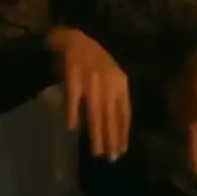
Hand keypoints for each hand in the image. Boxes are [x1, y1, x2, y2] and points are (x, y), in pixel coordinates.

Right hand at [47, 26, 130, 159]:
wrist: (75, 38)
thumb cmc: (95, 61)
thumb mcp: (111, 77)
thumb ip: (115, 99)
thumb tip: (119, 127)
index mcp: (120, 82)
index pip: (124, 112)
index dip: (123, 132)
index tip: (122, 150)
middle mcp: (108, 80)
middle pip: (111, 115)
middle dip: (111, 137)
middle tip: (110, 157)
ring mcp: (90, 78)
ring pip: (95, 111)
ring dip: (96, 132)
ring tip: (97, 150)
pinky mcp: (73, 74)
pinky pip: (74, 98)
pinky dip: (73, 113)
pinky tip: (73, 128)